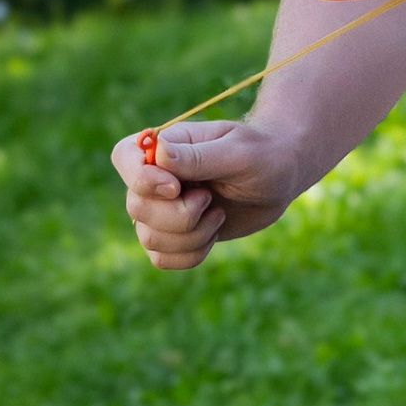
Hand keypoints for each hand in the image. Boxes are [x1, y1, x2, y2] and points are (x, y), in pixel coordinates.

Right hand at [112, 118, 296, 270]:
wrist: (282, 178)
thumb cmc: (265, 155)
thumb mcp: (239, 153)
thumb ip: (198, 157)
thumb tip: (158, 154)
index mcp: (166, 147)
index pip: (124, 157)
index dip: (141, 179)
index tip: (176, 188)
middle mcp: (156, 177)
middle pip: (136, 207)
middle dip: (179, 215)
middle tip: (211, 200)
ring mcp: (163, 208)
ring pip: (148, 238)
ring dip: (190, 236)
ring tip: (217, 215)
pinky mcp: (176, 234)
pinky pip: (161, 258)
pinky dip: (190, 255)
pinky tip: (213, 235)